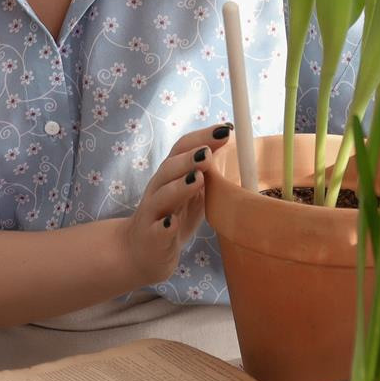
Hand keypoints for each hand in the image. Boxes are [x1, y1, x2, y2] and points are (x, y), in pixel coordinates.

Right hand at [123, 124, 232, 285]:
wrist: (141, 251)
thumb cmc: (172, 217)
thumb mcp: (192, 193)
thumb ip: (209, 174)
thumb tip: (238, 150)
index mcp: (171, 175)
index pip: (182, 149)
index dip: (202, 137)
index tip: (225, 129)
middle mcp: (158, 189)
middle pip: (169, 168)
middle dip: (189, 158)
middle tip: (208, 152)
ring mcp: (152, 213)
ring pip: (161, 196)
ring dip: (178, 186)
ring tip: (197, 179)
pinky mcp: (150, 238)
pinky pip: (156, 231)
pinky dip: (164, 227)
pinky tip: (172, 224)